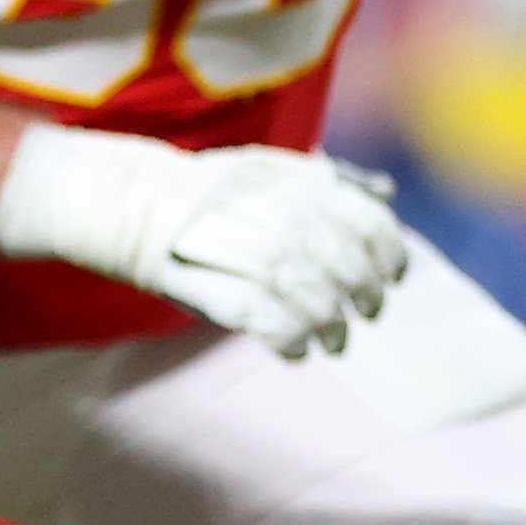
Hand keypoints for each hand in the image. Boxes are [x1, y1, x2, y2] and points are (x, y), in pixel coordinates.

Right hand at [0, 131, 408, 358]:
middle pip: (339, 261)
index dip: (387, 252)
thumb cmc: (212, 195)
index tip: (392, 277)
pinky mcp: (205, 284)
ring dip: (329, 325)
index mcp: (291, 181)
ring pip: (304, 292)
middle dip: (362, 294)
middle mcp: (269, 210)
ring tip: (335, 340)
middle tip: (366, 312)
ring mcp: (236, 246)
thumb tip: (386, 191)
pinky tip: (296, 352)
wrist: (133, 203)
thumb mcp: (272, 172)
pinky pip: (260, 319)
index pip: (363, 217)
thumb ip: (329, 182)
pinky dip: (288, 340)